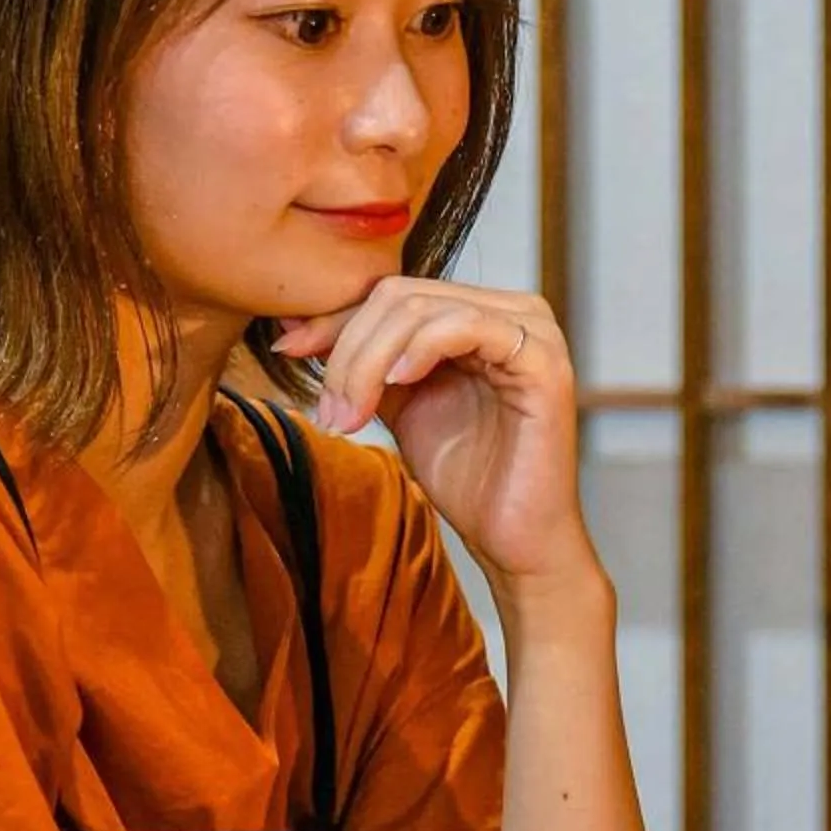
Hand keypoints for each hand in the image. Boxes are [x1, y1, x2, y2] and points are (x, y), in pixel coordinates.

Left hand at [274, 278, 591, 589]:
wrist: (511, 538)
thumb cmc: (465, 477)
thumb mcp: (400, 405)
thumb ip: (366, 363)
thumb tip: (296, 330)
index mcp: (478, 312)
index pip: (392, 293)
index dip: (335, 320)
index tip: (288, 351)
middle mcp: (510, 308)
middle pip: (401, 296)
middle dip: (349, 352)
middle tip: (328, 409)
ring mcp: (531, 329)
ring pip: (423, 309)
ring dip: (370, 362)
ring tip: (352, 415)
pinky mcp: (542, 359)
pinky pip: (467, 326)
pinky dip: (421, 348)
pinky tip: (398, 383)